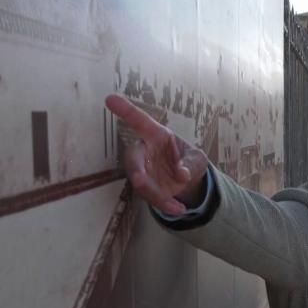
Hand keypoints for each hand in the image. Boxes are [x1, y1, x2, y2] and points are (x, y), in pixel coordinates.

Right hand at [106, 95, 208, 214]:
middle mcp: (146, 152)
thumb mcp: (198, 159)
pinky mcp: (146, 187)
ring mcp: (143, 171)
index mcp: (158, 136)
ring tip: (175, 206)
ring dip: (154, 194)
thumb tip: (182, 174)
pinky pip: (150, 197)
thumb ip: (191, 163)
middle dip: (135, 169)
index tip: (110, 98)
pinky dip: (164, 205)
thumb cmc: (190, 161)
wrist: (189, 182)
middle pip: (133, 157)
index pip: (140, 121)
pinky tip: (179, 209)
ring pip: (140, 182)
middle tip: (139, 180)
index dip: (126, 111)